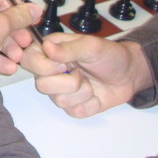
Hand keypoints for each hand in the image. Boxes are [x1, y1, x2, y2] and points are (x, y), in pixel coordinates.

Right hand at [23, 34, 151, 117]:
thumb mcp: (91, 46)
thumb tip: (47, 47)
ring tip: (89, 81)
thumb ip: (68, 49)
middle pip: (42, 85)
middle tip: (81, 72)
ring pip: (58, 100)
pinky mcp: (73, 106)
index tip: (64, 63)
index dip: (45, 67)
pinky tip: (94, 93)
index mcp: (49, 51)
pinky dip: (90, 104)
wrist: (129, 74)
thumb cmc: (110, 55)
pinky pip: (74, 112)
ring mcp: (60, 90)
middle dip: (69, 82)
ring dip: (82, 92)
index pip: (28, 61)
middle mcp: (50, 71)